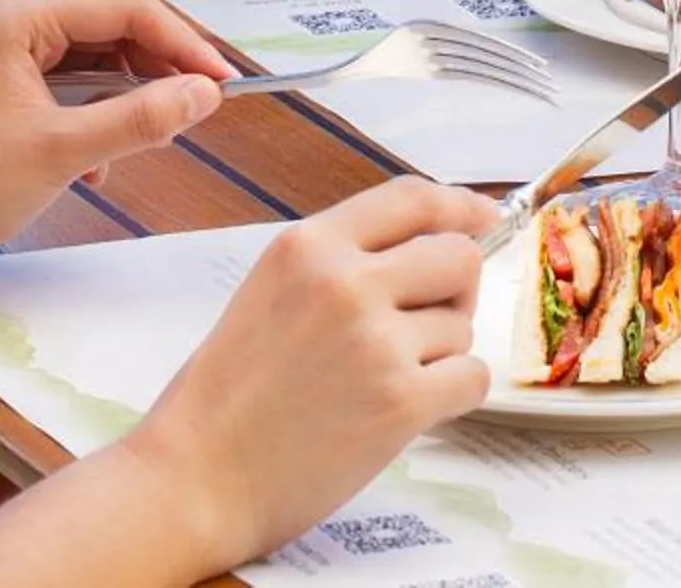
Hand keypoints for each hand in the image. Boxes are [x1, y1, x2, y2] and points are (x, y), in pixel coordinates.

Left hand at [0, 0, 232, 316]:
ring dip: (126, 94)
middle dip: (157, 68)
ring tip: (157, 133)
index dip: (182, 45)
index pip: (124, 10)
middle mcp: (3, 15)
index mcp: (16, 14)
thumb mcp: (64, 152)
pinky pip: (61, 79)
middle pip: (107, 27)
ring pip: (87, 56)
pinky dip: (91, 110)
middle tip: (199, 107)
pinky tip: (102, 158)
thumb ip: (142, 117)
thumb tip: (206, 95)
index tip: (223, 84)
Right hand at [122, 178, 497, 569]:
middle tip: (427, 323)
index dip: (461, 205)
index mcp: (309, 246)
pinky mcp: (400, 401)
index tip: (486, 217)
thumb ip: (340, 263)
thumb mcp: (269, 293)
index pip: (413, 198)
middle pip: (458, 256)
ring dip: (439, 354)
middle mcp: (347, 282)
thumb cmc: (224, 399)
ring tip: (379, 382)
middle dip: (457, 289)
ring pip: (462, 324)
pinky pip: (472, 377)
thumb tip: (428, 244)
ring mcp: (377, 341)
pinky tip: (411, 410)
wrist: (194, 481)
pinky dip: (454, 395)